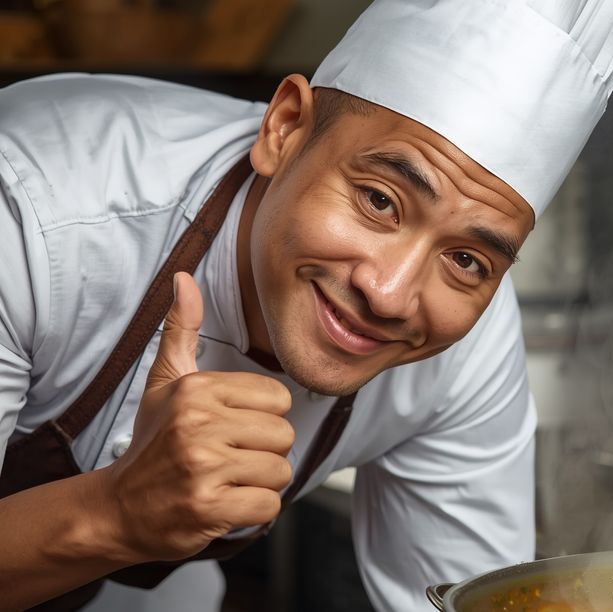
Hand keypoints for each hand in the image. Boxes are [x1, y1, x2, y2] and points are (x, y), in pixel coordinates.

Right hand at [102, 272, 294, 562]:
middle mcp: (198, 424)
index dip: (262, 418)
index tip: (231, 429)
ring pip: (280, 471)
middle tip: (229, 460)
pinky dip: (254, 512)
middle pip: (284, 435)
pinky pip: (270, 505)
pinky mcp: (208, 508)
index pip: (278, 399)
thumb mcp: (165, 382)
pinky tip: (225, 504)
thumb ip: (182, 330)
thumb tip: (183, 278)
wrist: (117, 509)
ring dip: (260, 483)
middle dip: (264, 453)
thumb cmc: (153, 442)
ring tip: (226, 481)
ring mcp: (202, 467)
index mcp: (196, 390)